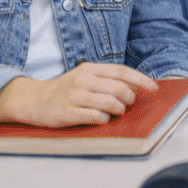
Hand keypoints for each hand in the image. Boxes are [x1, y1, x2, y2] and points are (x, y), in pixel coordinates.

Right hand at [0, 63, 157, 126]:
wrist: (34, 100)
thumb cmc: (66, 89)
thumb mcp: (84, 77)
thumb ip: (106, 79)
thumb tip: (135, 87)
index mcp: (89, 68)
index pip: (122, 71)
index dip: (141, 79)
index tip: (153, 88)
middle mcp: (83, 79)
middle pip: (119, 88)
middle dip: (130, 98)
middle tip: (129, 104)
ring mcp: (75, 96)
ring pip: (109, 102)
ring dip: (119, 110)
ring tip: (117, 112)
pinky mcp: (68, 112)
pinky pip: (95, 116)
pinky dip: (104, 119)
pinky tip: (103, 119)